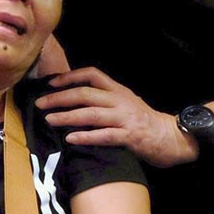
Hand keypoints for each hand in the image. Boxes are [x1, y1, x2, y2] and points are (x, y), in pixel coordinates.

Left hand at [38, 67, 195, 167]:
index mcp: (119, 90)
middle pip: (85, 93)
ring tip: (49, 120)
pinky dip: (86, 136)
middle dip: (60, 97)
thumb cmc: (146, 123)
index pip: (92, 74)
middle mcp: (120, 100)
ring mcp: (125, 118)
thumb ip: (107, 102)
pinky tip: (71, 139)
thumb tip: (77, 103)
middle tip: (40, 104)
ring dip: (67, 116)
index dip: (70, 77)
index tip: (51, 83)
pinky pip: (104, 135)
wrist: (174, 137)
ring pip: (91, 114)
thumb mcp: (126, 105)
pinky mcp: (130, 136)